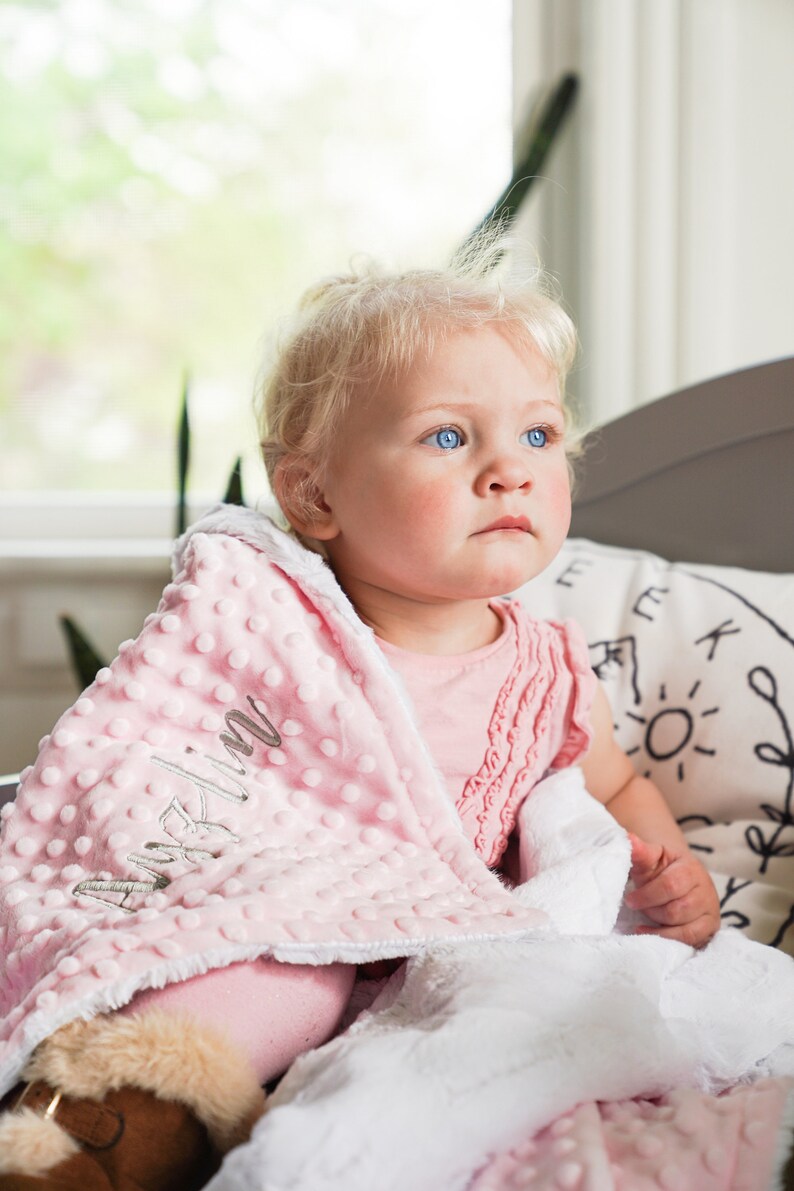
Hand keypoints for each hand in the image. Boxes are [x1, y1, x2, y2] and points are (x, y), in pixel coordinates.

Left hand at [624, 833, 720, 947]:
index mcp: (691, 868)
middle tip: (639, 906)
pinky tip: (652, 932)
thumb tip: (628, 838)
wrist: (678, 876)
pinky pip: (691, 940)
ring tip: (648, 915)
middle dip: (652, 910)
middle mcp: (706, 890)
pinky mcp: (710, 927)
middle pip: (676, 910)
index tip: (630, 899)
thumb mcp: (651, 857)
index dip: (647, 895)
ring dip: (660, 924)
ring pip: (684, 928)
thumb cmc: (661, 869)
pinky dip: (668, 938)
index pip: (670, 885)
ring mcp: (711, 910)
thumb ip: (640, 851)